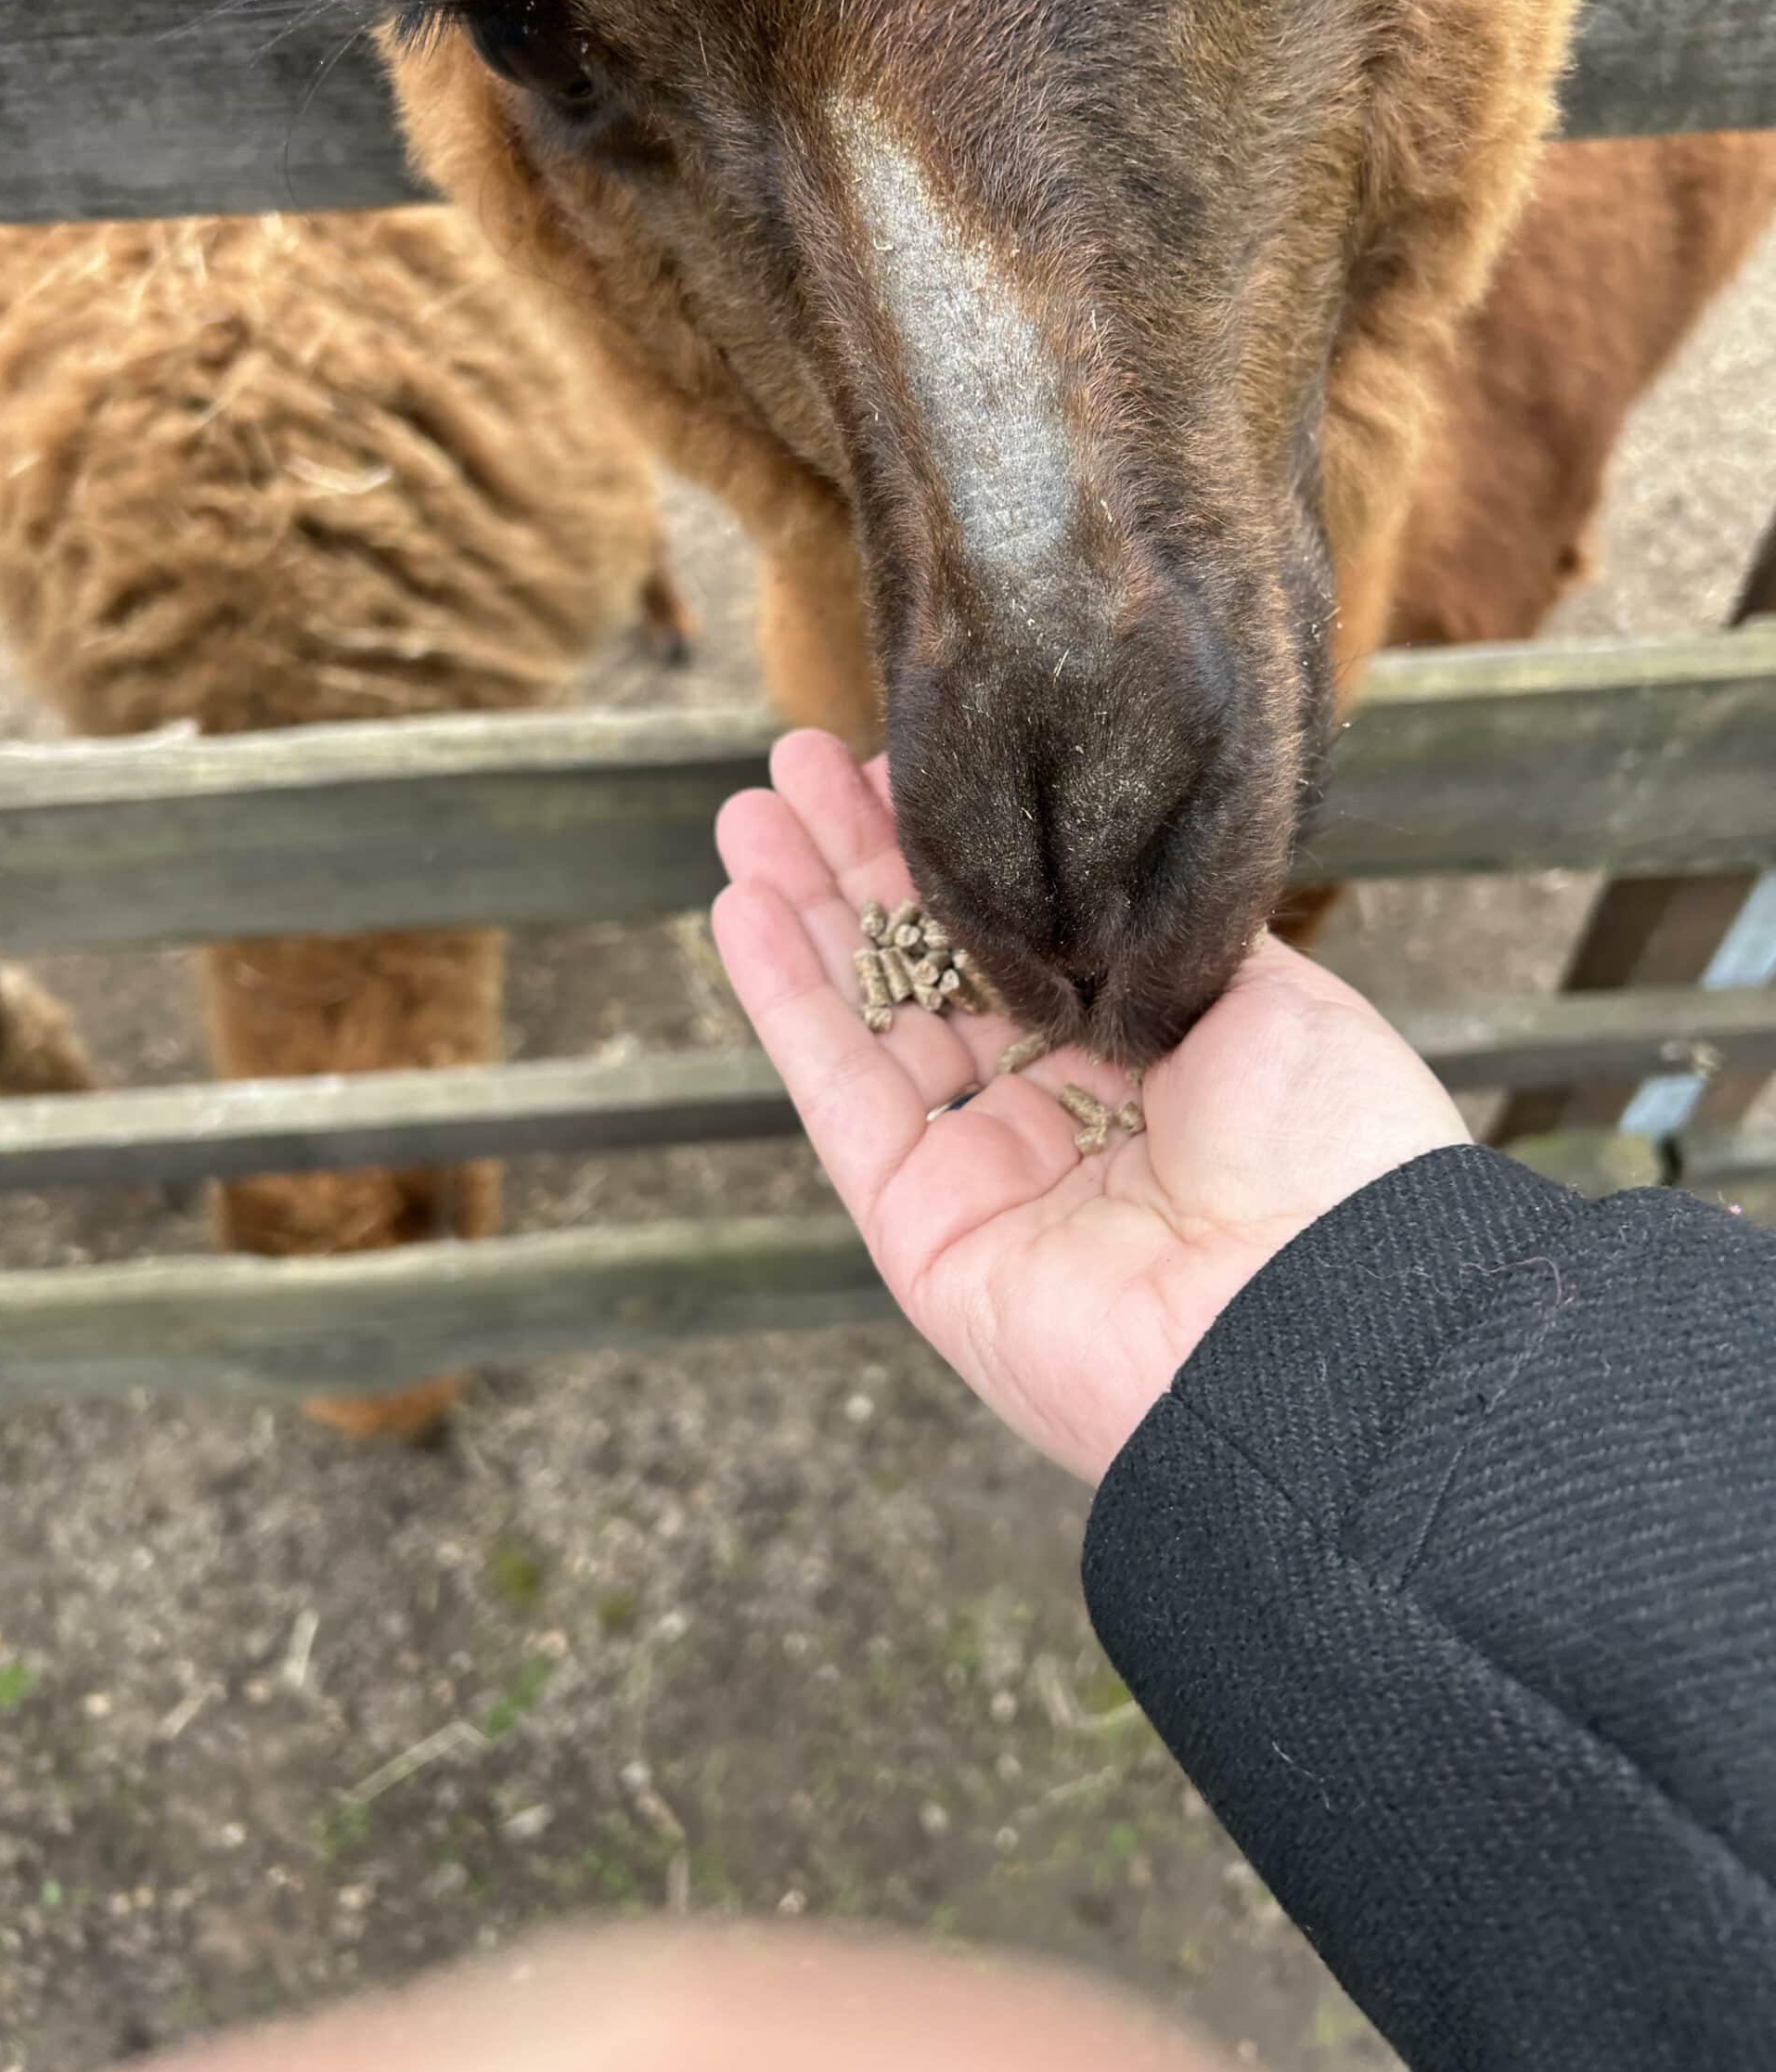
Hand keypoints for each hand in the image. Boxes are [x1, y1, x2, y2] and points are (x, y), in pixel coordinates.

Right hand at [714, 733, 1469, 1483]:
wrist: (1325, 1312)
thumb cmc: (1328, 1150)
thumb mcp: (1267, 992)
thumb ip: (1159, 923)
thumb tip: (1088, 857)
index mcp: (1151, 1056)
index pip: (1028, 934)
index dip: (962, 850)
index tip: (908, 760)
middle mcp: (1062, 1113)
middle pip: (934, 967)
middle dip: (862, 863)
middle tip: (795, 762)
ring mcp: (986, 1172)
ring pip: (872, 1019)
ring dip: (803, 913)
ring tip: (744, 809)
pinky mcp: (922, 1230)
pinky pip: (842, 1097)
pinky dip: (787, 1002)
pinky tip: (743, 906)